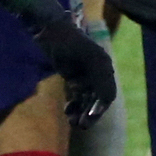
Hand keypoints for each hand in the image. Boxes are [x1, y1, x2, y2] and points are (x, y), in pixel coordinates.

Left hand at [29, 5, 117, 125]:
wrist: (48, 30)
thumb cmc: (66, 41)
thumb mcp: (85, 57)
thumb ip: (98, 77)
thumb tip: (107, 99)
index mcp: (104, 66)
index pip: (107, 93)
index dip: (100, 107)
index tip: (89, 117)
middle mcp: (98, 72)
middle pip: (98, 99)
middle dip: (90, 113)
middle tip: (80, 126)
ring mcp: (86, 75)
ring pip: (87, 100)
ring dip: (81, 111)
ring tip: (72, 121)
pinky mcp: (75, 78)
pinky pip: (78, 96)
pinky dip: (74, 105)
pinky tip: (67, 111)